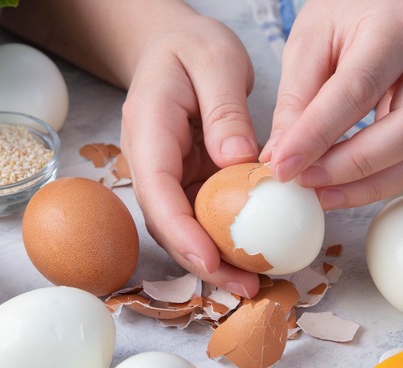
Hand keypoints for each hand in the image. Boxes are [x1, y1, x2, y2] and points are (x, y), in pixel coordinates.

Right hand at [120, 13, 261, 297]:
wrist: (172, 47)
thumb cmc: (191, 46)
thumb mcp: (214, 59)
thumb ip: (224, 109)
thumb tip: (238, 163)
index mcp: (148, 127)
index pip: (155, 186)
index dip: (180, 229)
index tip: (209, 259)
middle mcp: (150, 159)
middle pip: (166, 221)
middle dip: (201, 260)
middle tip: (245, 286)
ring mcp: (167, 174)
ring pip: (183, 227)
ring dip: (214, 259)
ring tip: (254, 283)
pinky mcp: (187, 181)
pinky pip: (202, 217)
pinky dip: (224, 240)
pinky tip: (253, 256)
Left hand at [259, 0, 402, 208]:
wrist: (379, 6)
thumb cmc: (343, 17)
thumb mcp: (308, 43)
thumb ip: (296, 100)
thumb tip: (281, 157)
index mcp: (398, 28)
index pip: (358, 90)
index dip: (318, 135)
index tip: (283, 166)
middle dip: (352, 166)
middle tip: (303, 181)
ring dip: (367, 184)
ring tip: (319, 193)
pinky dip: (377, 182)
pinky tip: (340, 188)